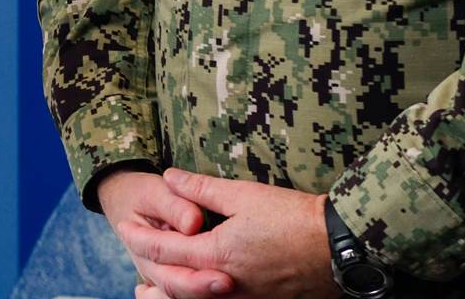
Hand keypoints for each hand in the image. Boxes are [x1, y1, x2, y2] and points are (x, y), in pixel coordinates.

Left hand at [120, 170, 336, 298]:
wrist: (340, 247)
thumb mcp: (244, 195)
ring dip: (170, 293)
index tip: (124, 227)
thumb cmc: (294, 218)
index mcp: (218, 255)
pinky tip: (198, 290)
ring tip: (150, 289)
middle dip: (150, 272)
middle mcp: (227, 284)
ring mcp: (245, 298)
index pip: (166, 250)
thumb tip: (170, 177)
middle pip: (175, 285)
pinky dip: (199, 296)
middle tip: (132, 260)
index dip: (140, 238)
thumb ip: (202, 189)